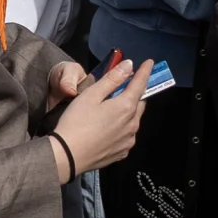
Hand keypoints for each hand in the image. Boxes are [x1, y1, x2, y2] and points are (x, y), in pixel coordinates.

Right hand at [52, 57, 150, 174]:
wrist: (67, 155)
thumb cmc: (76, 121)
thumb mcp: (92, 95)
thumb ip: (112, 79)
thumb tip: (129, 65)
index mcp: (126, 107)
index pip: (140, 84)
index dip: (145, 71)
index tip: (150, 62)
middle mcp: (132, 124)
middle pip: (139, 103)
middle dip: (135, 93)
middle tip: (125, 86)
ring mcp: (128, 141)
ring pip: (133, 120)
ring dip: (128, 111)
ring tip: (113, 109)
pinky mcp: (122, 153)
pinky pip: (127, 135)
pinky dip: (123, 127)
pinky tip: (109, 128)